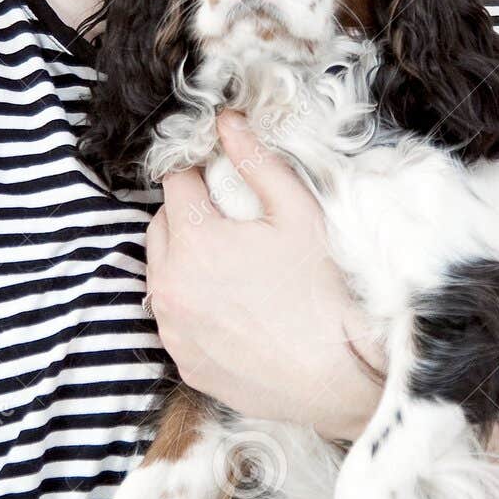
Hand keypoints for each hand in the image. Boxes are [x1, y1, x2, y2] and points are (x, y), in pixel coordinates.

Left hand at [144, 110, 383, 439]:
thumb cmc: (323, 292)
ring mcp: (173, 328)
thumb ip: (255, 161)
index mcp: (192, 240)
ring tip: (232, 267)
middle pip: (160, 226)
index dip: (199, 174)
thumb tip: (226, 121)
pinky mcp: (183, 362)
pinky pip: (174, 319)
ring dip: (184, 260)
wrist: (338, 377)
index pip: (175, 183)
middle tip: (230, 223)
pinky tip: (232, 309)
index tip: (222, 181)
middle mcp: (169, 285)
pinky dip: (192, 306)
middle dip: (187, 215)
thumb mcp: (297, 212)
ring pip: (161, 273)